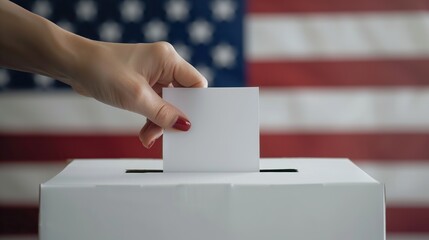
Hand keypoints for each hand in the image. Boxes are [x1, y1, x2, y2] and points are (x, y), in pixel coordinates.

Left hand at [69, 41, 207, 147]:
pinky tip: (145, 132)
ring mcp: (152, 74)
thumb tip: (184, 125)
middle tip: (166, 132)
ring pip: (167, 103)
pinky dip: (150, 119)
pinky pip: (154, 104)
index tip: (191, 122)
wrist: (73, 65)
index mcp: (167, 58)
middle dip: (172, 116)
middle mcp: (163, 64)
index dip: (196, 103)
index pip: (195, 83)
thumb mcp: (137, 97)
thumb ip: (163, 113)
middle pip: (181, 96)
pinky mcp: (142, 84)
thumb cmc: (101, 69)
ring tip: (148, 136)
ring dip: (159, 121)